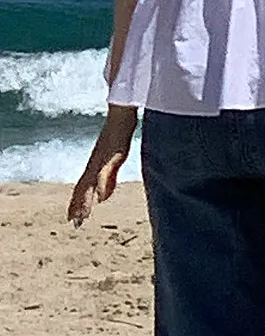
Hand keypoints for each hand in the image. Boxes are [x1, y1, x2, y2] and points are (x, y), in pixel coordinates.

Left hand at [68, 108, 136, 227]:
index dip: (76, 203)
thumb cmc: (118, 135)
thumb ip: (108, 181)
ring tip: (82, 216)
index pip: (82, 188)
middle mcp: (94, 164)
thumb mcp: (114, 162)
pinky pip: (105, 173)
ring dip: (86, 201)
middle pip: (82, 188)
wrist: (121, 113)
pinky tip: (101, 198)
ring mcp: (101, 160)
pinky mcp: (111, 155)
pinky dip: (102, 187)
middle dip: (77, 206)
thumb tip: (102, 198)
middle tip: (73, 222)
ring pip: (90, 184)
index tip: (72, 217)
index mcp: (94, 167)